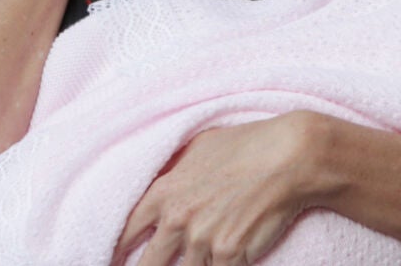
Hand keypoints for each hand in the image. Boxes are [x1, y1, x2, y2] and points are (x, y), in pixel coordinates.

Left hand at [115, 114, 324, 265]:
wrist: (289, 157)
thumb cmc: (246, 145)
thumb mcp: (198, 148)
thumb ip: (173, 171)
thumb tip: (160, 183)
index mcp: (165, 192)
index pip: (126, 231)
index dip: (117, 250)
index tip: (111, 259)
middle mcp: (178, 219)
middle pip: (150, 263)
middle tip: (154, 265)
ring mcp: (203, 240)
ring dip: (199, 262)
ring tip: (212, 245)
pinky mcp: (229, 254)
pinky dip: (226, 263)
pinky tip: (236, 250)